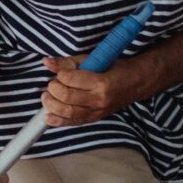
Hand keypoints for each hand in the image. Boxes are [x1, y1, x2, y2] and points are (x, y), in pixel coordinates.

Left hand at [39, 56, 153, 127]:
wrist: (136, 83)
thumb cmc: (115, 68)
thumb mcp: (94, 60)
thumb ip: (69, 62)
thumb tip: (47, 62)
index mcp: (101, 82)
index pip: (71, 80)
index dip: (60, 75)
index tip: (61, 72)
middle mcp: (99, 100)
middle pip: (67, 97)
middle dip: (53, 89)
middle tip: (52, 84)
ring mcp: (97, 112)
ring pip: (68, 112)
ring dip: (51, 105)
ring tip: (47, 96)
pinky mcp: (94, 119)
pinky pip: (72, 122)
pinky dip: (57, 121)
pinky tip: (47, 115)